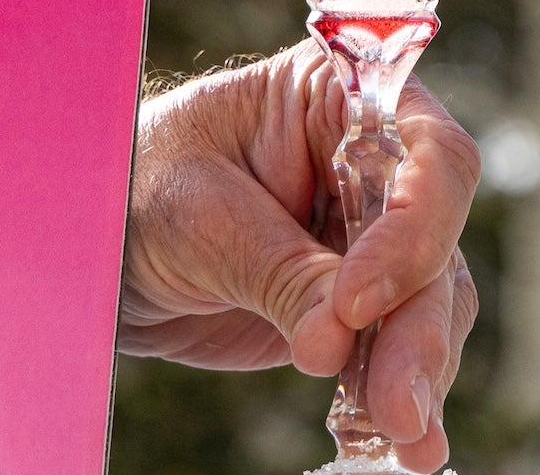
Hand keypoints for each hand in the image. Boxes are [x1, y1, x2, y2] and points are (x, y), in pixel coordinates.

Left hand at [121, 46, 481, 470]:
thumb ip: (277, 270)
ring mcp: (373, 237)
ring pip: (433, 301)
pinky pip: (398, 347)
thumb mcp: (198, 217)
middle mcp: (378, 164)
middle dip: (418, 327)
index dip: (413, 228)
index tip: (356, 303)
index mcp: (347, 99)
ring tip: (409, 440)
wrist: (102, 247)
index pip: (426, 153)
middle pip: (438, 241)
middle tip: (401, 405)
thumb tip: (339, 340)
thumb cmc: (139, 187)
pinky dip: (396, 395)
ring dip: (420, 372)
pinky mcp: (359, 306)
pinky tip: (398, 443)